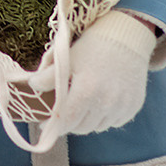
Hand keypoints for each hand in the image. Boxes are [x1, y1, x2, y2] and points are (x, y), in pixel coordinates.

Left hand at [51, 10, 154, 134]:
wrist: (126, 38)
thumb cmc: (93, 47)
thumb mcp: (68, 59)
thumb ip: (49, 76)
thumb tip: (32, 86)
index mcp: (87, 90)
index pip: (67, 120)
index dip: (54, 126)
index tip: (44, 125)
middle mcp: (106, 102)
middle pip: (82, 127)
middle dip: (69, 124)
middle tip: (63, 115)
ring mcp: (122, 106)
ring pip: (98, 127)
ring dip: (87, 121)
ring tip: (82, 106)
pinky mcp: (133, 107)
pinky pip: (114, 122)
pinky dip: (104, 117)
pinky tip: (101, 101)